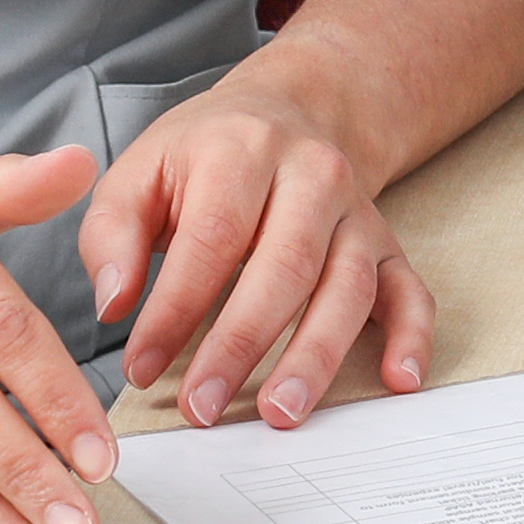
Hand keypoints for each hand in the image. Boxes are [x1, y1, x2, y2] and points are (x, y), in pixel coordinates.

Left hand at [81, 56, 431, 430]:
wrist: (288, 112)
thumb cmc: (203, 156)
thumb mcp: (139, 173)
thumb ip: (112, 236)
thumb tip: (115, 305)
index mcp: (243, 150)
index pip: (213, 238)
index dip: (176, 310)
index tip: (142, 368)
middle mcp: (312, 176)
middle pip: (286, 266)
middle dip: (242, 344)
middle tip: (203, 407)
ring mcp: (357, 212)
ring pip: (349, 286)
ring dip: (316, 355)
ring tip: (281, 412)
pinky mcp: (387, 244)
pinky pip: (411, 290)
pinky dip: (412, 337)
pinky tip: (399, 380)